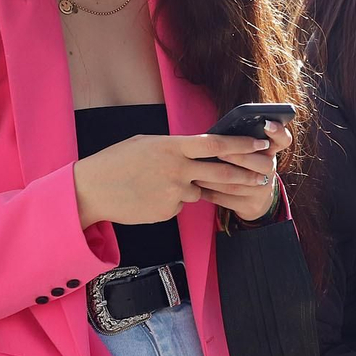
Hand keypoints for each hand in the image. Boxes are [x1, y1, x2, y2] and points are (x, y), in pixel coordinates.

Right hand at [73, 132, 273, 227]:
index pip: (216, 144)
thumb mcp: (146, 143)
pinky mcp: (168, 212)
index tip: (261, 143)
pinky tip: (148, 196)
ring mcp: (174, 193)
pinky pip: (179, 206)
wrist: (92, 189)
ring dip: (189, 188)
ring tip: (158, 183)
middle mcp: (178, 169)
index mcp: (173, 147)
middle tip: (263, 175)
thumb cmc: (117, 161)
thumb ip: (174, 147)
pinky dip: (170, 201)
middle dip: (246, 175)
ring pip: (197, 191)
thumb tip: (195, 150)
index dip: (242, 144)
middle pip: (221, 172)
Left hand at [196, 119, 292, 219]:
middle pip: (263, 163)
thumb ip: (240, 141)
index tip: (267, 124)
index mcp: (270, 151)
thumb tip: (218, 133)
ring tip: (200, 169)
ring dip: (217, 176)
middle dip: (239, 157)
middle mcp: (271, 169)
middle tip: (219, 152)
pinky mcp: (251, 205)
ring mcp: (263, 189)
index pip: (283, 139)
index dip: (278, 131)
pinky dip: (210, 192)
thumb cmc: (244, 165)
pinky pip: (229, 199)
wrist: (253, 199)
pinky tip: (197, 186)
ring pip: (240, 183)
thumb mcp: (249, 151)